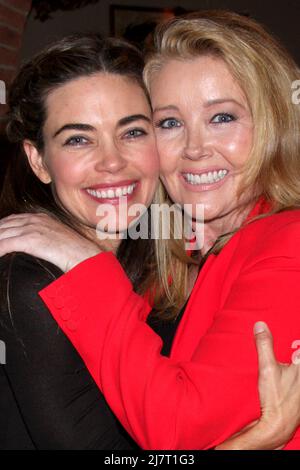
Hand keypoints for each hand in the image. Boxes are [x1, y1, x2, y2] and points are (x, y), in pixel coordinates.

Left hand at [0, 213, 100, 271]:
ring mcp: (33, 228)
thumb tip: (38, 247)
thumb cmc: (76, 253)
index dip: (1, 228)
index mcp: (40, 217)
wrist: (85, 256)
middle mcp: (35, 219)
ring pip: (2, 234)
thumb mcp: (58, 239)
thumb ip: (45, 238)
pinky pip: (5, 244)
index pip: (11, 220)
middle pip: (3, 225)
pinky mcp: (31, 240)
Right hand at [215, 321, 299, 449]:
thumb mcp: (267, 367)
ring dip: (296, 367)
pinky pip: (298, 384)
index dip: (299, 345)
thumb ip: (264, 344)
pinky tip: (286, 381)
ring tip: (289, 364)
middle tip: (292, 352)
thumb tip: (260, 325)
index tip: (293, 345)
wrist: (278, 424)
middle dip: (298, 355)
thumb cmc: (275, 397)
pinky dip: (295, 378)